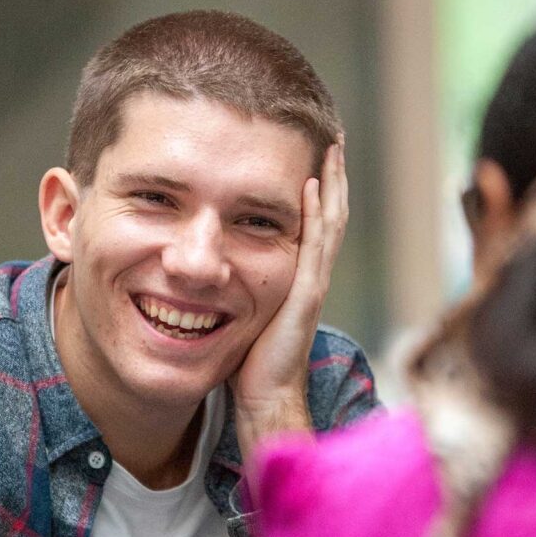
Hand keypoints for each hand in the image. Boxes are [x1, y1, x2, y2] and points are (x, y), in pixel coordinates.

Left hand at [231, 138, 348, 465]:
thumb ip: (236, 285)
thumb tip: (203, 265)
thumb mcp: (243, 312)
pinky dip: (317, 214)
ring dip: (332, 183)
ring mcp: (312, 284)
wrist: (264, 398)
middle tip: (333, 138)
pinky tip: (313, 185)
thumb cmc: (248, 362)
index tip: (311, 154)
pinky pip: (316, 246)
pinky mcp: (304, 295)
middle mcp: (311, 276)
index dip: (317, 189)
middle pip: (329, 214)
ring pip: (330, 222)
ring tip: (331, 149)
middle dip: (332, 175)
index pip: (312, 222)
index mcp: (296, 277)